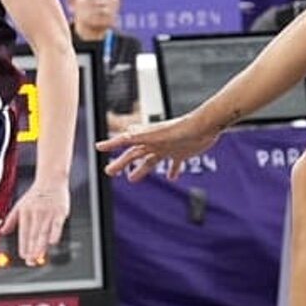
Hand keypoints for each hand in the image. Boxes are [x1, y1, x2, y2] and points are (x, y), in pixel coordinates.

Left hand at [4, 184, 68, 264]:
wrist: (51, 180)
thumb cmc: (35, 194)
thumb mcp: (19, 205)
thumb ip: (11, 220)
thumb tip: (2, 232)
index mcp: (25, 212)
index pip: (23, 233)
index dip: (23, 246)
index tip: (23, 256)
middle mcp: (36, 213)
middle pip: (33, 235)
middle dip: (32, 250)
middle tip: (31, 261)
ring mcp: (48, 213)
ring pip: (44, 232)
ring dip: (41, 246)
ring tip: (39, 257)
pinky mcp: (60, 212)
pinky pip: (57, 225)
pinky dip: (55, 234)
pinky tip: (52, 243)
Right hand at [98, 110, 224, 181]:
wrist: (207, 125)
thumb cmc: (184, 127)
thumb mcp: (160, 134)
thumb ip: (143, 135)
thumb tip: (125, 136)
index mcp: (148, 137)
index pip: (125, 141)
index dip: (111, 143)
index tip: (99, 147)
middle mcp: (155, 142)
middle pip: (134, 154)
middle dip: (121, 163)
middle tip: (109, 172)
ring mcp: (168, 147)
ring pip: (150, 160)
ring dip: (141, 169)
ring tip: (132, 179)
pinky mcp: (181, 152)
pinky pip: (173, 164)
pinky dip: (172, 171)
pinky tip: (171, 178)